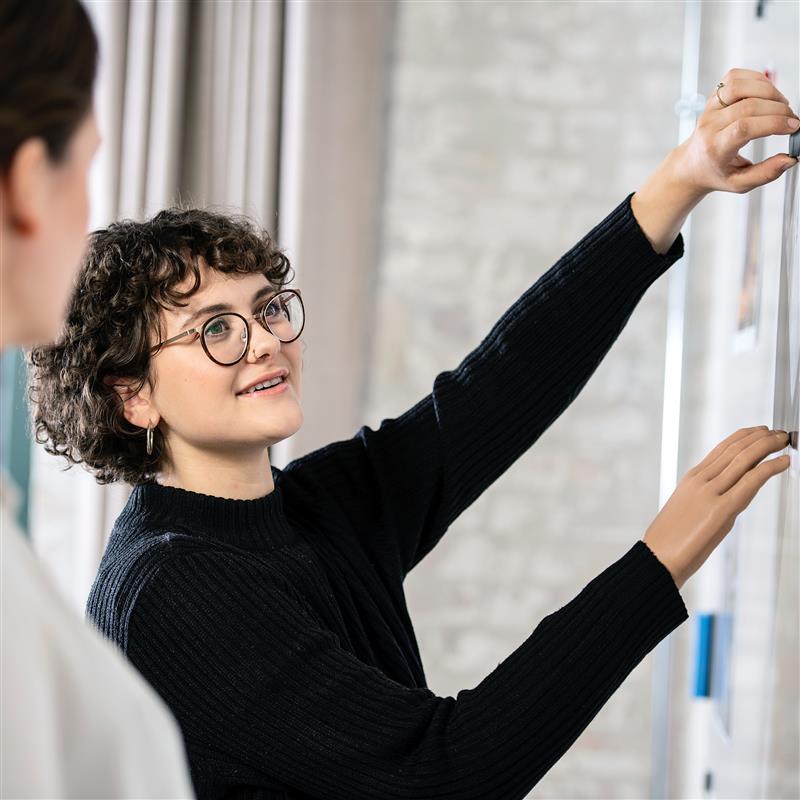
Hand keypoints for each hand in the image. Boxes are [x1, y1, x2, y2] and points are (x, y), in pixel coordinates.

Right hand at [643, 426, 790, 589]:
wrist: (659, 558)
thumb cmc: (670, 540)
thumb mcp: (686, 508)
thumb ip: (706, 496)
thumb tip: (729, 494)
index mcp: (691, 479)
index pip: (722, 449)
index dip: (743, 437)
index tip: (759, 431)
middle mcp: (700, 480)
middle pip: (734, 449)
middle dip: (759, 437)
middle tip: (777, 433)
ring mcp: (710, 493)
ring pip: (744, 459)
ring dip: (767, 446)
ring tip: (783, 440)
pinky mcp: (722, 509)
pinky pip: (751, 480)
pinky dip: (770, 468)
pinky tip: (783, 462)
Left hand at [667, 67, 798, 197]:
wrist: (692, 164)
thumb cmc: (715, 172)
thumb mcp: (739, 183)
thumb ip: (765, 174)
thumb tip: (790, 159)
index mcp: (714, 148)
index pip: (743, 128)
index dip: (773, 123)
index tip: (792, 127)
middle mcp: (709, 125)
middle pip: (747, 106)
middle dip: (778, 110)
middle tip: (791, 120)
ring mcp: (710, 108)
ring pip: (739, 85)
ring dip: (769, 91)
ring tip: (780, 106)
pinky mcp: (713, 96)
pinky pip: (735, 77)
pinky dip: (757, 79)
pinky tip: (767, 94)